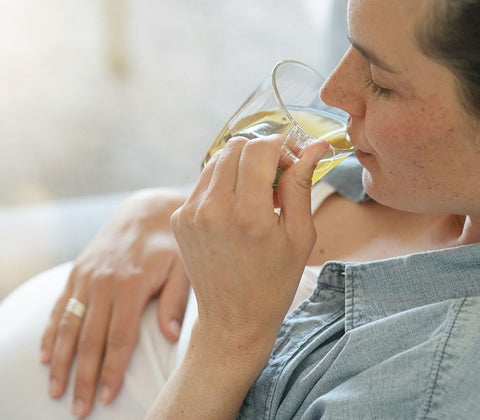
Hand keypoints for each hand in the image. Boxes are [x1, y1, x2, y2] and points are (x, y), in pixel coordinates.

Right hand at [40, 188, 188, 417]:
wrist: (146, 209)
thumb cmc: (170, 242)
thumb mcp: (183, 266)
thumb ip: (176, 300)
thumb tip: (171, 337)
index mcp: (131, 284)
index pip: (120, 337)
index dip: (112, 370)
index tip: (105, 397)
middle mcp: (103, 283)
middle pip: (89, 339)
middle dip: (82, 376)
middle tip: (78, 409)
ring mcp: (86, 277)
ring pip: (68, 326)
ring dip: (60, 361)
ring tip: (55, 390)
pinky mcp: (77, 271)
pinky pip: (60, 306)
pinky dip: (51, 332)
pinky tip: (45, 354)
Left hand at [149, 136, 328, 418]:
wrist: (232, 319)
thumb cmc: (273, 282)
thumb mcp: (299, 236)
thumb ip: (301, 185)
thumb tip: (314, 147)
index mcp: (248, 215)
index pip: (260, 149)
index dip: (281, 146)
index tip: (291, 161)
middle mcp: (213, 209)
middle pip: (236, 147)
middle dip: (261, 152)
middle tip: (276, 177)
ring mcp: (190, 213)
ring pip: (217, 160)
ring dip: (241, 165)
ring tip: (257, 194)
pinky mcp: (180, 219)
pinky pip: (204, 182)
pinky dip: (223, 183)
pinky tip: (237, 208)